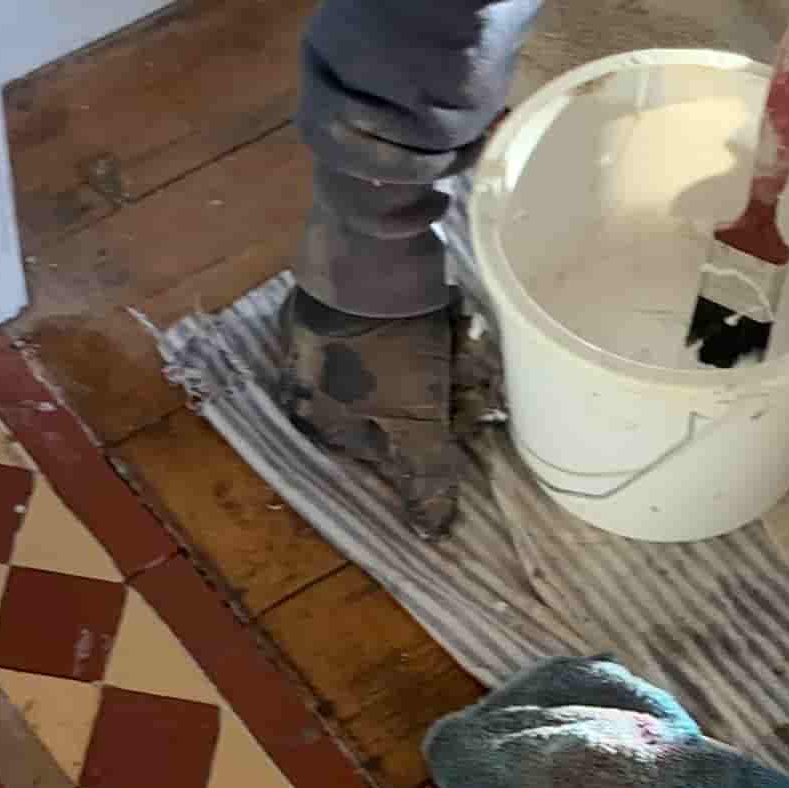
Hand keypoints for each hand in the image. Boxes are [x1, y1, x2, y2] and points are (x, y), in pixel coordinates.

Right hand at [275, 285, 471, 538]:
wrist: (374, 253)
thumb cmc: (389, 351)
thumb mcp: (414, 420)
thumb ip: (424, 476)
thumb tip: (430, 534)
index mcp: (318, 417)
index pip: (386, 451)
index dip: (434, 437)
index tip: (466, 417)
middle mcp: (317, 381)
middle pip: (400, 408)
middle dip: (444, 394)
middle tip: (471, 375)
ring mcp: (333, 337)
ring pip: (408, 368)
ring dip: (447, 359)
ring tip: (466, 341)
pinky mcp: (354, 300)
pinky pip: (403, 330)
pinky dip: (435, 328)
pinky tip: (453, 317)